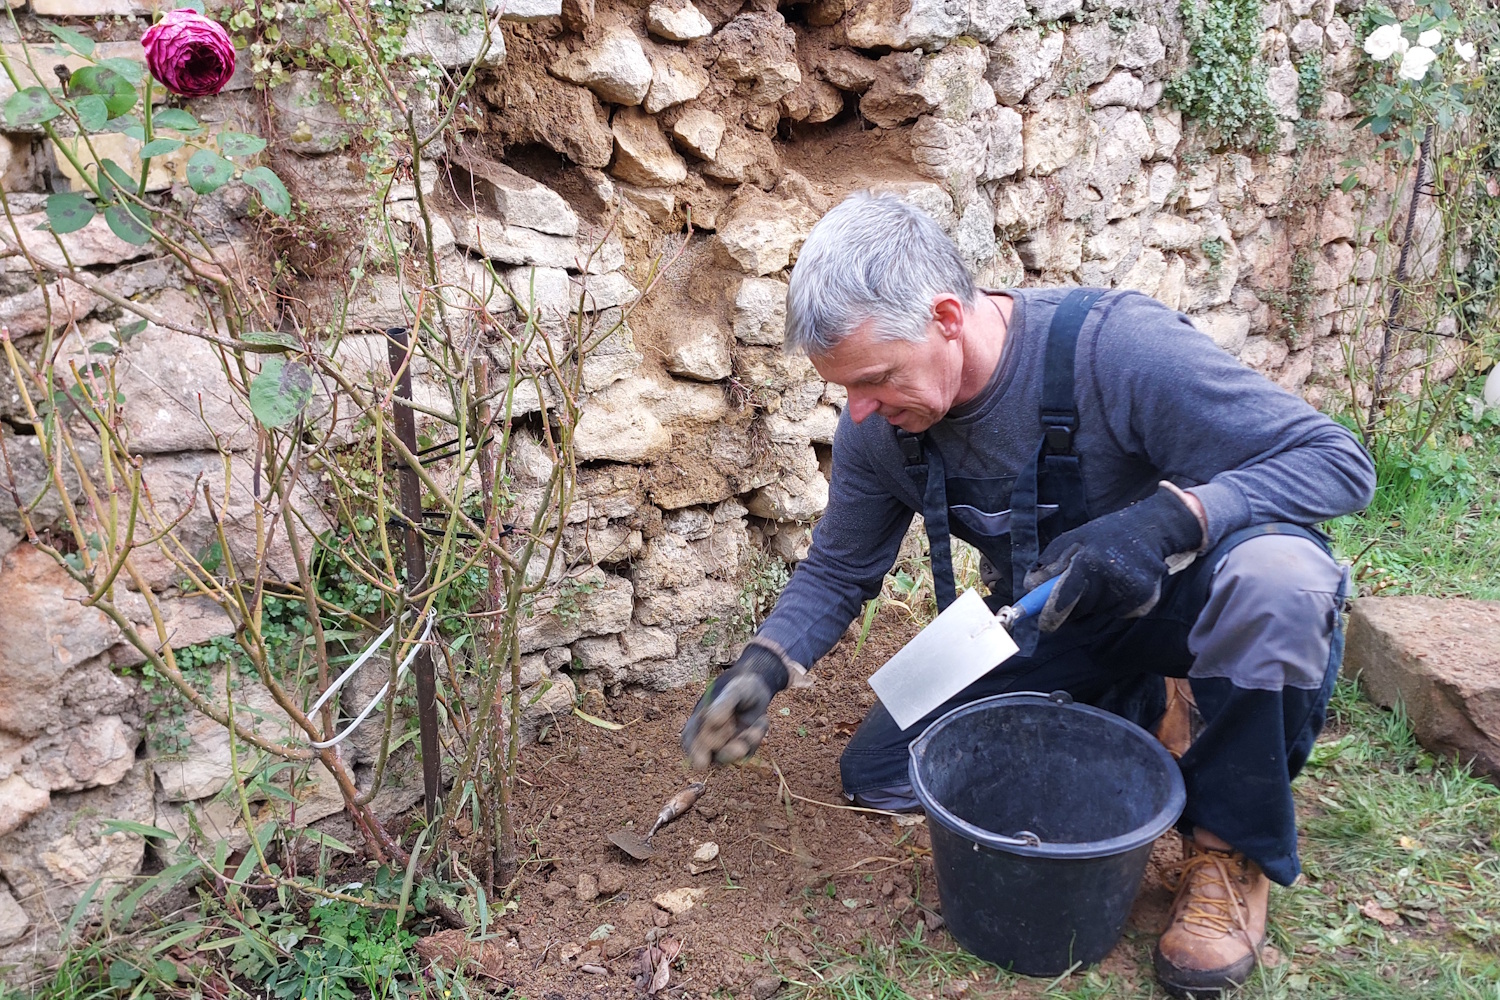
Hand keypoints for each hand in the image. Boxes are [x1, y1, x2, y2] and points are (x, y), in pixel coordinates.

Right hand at [681, 644, 789, 768]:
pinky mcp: (742, 747)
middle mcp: (709, 737)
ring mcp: (725, 744)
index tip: (702, 763)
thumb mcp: (734, 691)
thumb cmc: (740, 687)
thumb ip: (723, 705)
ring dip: (746, 744)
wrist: (758, 689)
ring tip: (757, 729)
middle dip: (728, 753)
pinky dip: (757, 736)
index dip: (695, 753)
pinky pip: (749, 750)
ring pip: (733, 755)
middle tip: (741, 748)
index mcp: (698, 722)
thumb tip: (711, 721)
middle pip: (713, 755)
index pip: (691, 741)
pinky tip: (762, 719)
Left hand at [1023, 485, 1204, 631]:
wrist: (1151, 530)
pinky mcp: (1145, 603)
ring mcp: (1131, 594)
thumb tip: (1029, 586)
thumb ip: (1049, 563)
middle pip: (1080, 609)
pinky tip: (1120, 583)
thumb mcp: (1073, 539)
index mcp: (1090, 561)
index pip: (1065, 597)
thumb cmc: (1105, 535)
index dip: (1051, 614)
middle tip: (1083, 581)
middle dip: (1073, 602)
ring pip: (1098, 611)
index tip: (1044, 625)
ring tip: (1106, 576)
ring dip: (1094, 601)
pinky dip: (1112, 603)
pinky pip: (1116, 613)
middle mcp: (1112, 580)